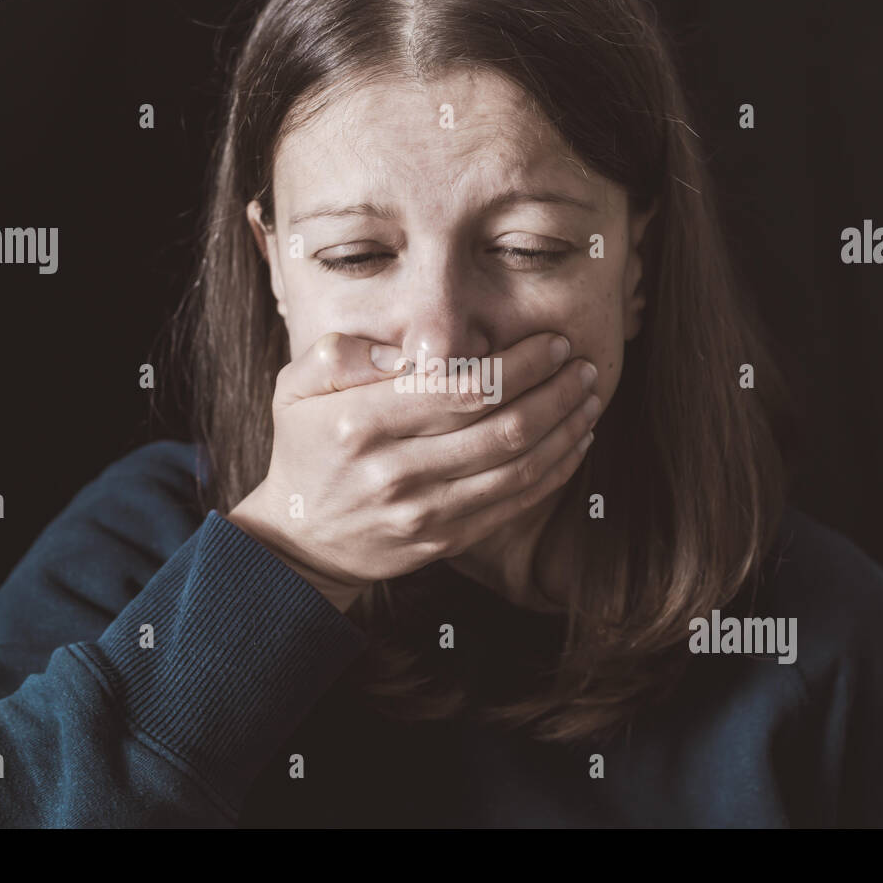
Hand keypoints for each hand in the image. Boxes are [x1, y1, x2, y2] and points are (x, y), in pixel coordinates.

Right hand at [227, 330, 601, 611]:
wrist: (300, 539)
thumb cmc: (304, 447)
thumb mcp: (294, 388)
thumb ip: (340, 355)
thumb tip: (407, 348)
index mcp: (360, 423)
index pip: (460, 388)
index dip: (519, 364)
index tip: (551, 343)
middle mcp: (394, 470)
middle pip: (500, 427)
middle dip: (555, 391)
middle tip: (582, 365)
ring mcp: (422, 511)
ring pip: (517, 467)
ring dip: (565, 429)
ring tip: (588, 397)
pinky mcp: (444, 539)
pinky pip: (514, 503)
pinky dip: (555, 470)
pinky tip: (575, 442)